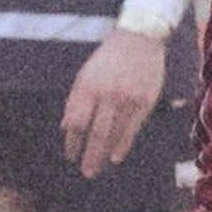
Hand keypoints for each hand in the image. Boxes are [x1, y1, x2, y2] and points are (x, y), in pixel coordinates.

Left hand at [61, 28, 165, 179]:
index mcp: (88, 87)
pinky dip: (124, 144)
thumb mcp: (85, 75)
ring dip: (105, 153)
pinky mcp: (145, 101)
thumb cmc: (108, 59)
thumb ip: (75, 101)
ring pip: (115, 133)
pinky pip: (133, 128)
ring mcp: (128, 98)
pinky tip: (117, 156)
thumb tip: (66, 127)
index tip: (70, 156)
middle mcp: (107, 94)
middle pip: (96, 132)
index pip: (76, 122)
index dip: (72, 142)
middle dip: (89, 154)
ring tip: (98, 167)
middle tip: (86, 172)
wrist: (139, 40)